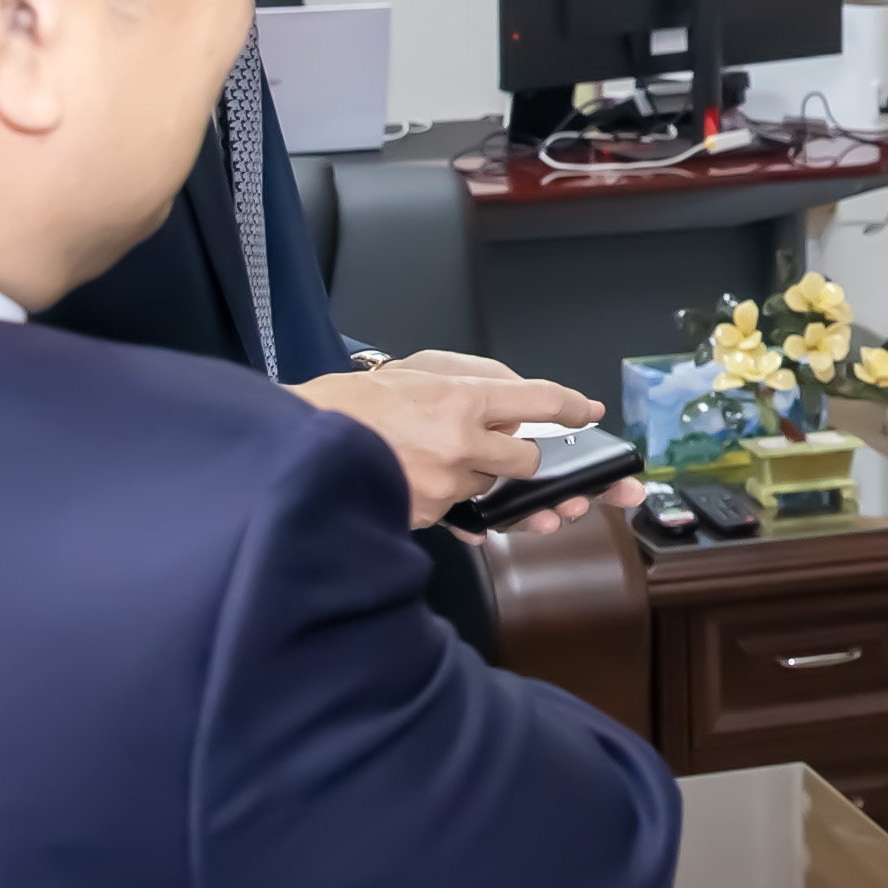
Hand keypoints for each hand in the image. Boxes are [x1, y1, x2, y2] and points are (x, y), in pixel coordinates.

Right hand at [291, 352, 598, 528]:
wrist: (299, 449)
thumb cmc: (352, 404)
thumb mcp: (415, 371)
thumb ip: (470, 384)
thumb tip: (510, 408)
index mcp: (460, 399)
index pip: (538, 400)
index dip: (570, 406)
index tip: (587, 411)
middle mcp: (460, 444)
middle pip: (526, 460)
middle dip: (517, 456)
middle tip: (491, 444)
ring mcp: (445, 484)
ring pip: (488, 487)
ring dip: (473, 476)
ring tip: (429, 457)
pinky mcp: (427, 516)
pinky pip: (457, 512)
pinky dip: (445, 498)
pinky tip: (415, 480)